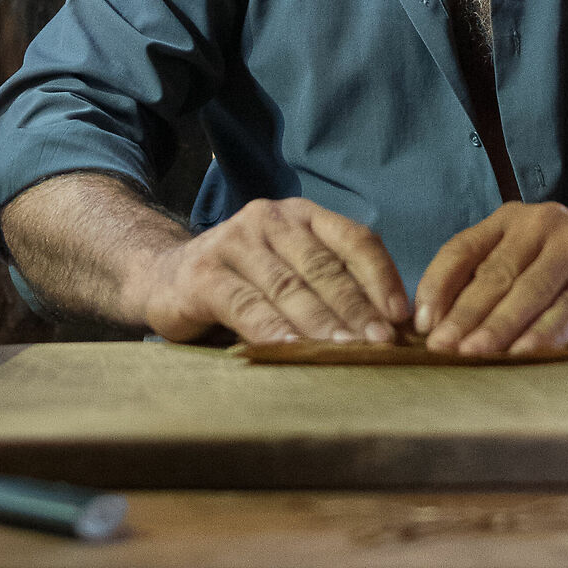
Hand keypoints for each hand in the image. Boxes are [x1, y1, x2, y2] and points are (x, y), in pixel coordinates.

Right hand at [139, 199, 410, 345]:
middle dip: (357, 309)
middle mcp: (270, 219)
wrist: (164, 276)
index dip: (382, 277)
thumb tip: (394, 329)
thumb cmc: (245, 283)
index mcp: (302, 216)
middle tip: (382, 344)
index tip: (403, 316)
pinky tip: (291, 349)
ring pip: (289, 287)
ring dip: (322, 323)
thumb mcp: (290, 272)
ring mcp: (234, 243)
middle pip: (324, 267)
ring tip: (347, 351)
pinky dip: (271, 328)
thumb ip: (332, 288)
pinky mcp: (204, 275)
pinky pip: (246, 304)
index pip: (354, 240)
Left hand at [414, 203, 567, 356]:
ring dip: (499, 328)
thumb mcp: (526, 264)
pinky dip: (545, 333)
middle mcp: (544, 223)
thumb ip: (487, 284)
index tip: (421, 325)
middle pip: (494, 274)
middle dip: (464, 316)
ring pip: (530, 291)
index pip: (462, 250)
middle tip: (441, 350)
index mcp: (512, 220)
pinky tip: (525, 354)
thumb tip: (434, 328)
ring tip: (474, 355)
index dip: (438, 287)